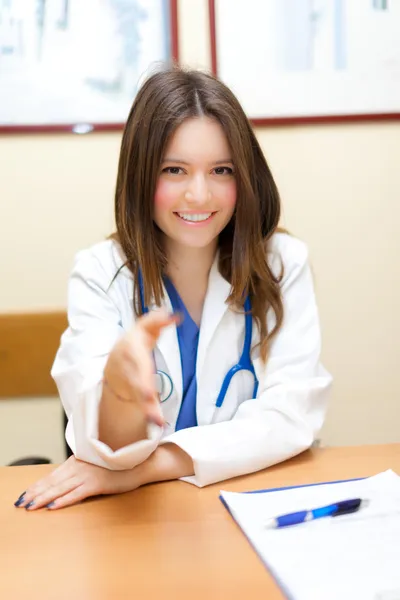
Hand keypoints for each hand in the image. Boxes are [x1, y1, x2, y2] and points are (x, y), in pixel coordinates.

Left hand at [14, 444, 193, 511]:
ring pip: (60, 488)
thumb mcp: (95, 466)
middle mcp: (80, 466)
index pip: (53, 475)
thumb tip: (67, 480)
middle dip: (36, 493)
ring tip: (31, 506)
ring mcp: (88, 475)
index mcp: (78, 461)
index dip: (37, 485)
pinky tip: (53, 506)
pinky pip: (76, 494)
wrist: (139, 463)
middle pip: (53, 481)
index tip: (25, 494)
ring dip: (44, 498)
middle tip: (21, 503)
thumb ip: (81, 470)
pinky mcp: (97, 484)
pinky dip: (64, 500)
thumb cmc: (117, 466)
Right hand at [103, 310, 178, 426]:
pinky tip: (158, 424)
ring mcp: (129, 383)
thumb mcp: (144, 327)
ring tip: (158, 421)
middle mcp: (128, 368)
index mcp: (130, 350)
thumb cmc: (135, 341)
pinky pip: (142, 405)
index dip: (141, 373)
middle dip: (142, 395)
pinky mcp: (134, 394)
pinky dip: (150, 414)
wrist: (113, 359)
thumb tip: (175, 315)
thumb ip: (157, 320)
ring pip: (138, 397)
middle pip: (135, 382)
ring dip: (147, 409)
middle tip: (151, 404)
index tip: (147, 389)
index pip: (137, 361)